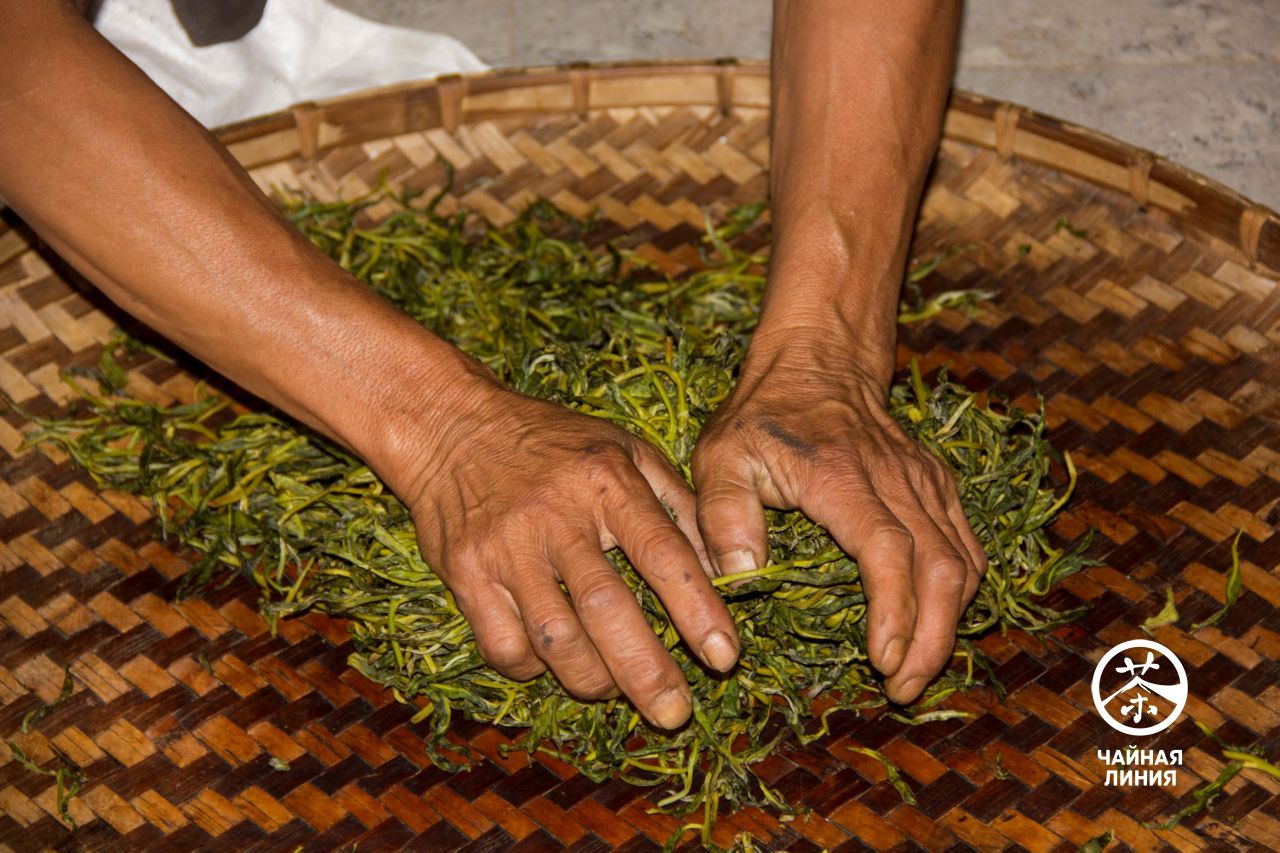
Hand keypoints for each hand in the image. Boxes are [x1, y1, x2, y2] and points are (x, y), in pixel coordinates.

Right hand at [395, 380, 739, 728]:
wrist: (451, 426)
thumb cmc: (555, 443)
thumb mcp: (626, 450)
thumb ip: (679, 505)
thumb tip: (728, 568)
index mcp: (607, 481)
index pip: (663, 552)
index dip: (698, 610)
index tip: (723, 656)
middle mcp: (556, 516)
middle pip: (607, 609)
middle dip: (646, 672)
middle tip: (673, 713)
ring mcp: (506, 547)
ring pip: (555, 638)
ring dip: (592, 680)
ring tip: (613, 690)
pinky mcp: (464, 573)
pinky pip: (504, 645)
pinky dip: (534, 670)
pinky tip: (551, 664)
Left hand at [691, 337, 985, 703]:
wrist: (817, 361)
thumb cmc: (761, 417)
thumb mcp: (721, 456)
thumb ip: (722, 515)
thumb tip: (743, 576)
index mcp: (841, 476)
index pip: (887, 550)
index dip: (894, 611)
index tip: (884, 662)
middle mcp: (896, 479)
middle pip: (941, 568)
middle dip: (930, 639)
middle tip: (903, 689)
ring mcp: (925, 481)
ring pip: (963, 561)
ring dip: (949, 624)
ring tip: (917, 671)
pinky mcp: (938, 486)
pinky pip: (966, 545)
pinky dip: (960, 592)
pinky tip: (938, 625)